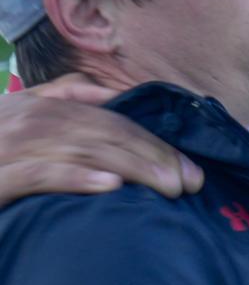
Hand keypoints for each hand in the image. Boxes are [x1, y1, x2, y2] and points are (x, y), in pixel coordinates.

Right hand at [0, 75, 202, 203]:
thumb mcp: (20, 121)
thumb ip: (60, 101)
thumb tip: (107, 96)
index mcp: (38, 106)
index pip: (109, 120)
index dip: (153, 141)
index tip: (190, 168)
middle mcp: (27, 119)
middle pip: (105, 133)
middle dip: (155, 157)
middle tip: (193, 183)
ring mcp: (11, 146)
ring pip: (83, 151)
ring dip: (132, 168)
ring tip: (169, 188)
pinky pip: (42, 173)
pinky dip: (76, 178)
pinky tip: (109, 188)